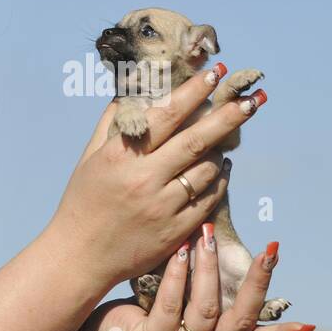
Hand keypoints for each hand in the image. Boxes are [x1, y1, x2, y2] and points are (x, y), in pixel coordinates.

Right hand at [46, 62, 266, 291]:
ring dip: (221, 149)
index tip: (214, 73)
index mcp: (120, 156)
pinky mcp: (175, 231)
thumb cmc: (83, 202)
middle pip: (196, 140)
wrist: (79, 257)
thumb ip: (112, 124)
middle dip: (228, 116)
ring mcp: (162, 207)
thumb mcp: (90, 158)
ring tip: (226, 137)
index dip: (193, 92)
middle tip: (251, 99)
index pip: (165, 116)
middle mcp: (143, 179)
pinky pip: (209, 199)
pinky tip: (221, 167)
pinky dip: (220, 180)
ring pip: (207, 169)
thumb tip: (132, 93)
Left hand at [82, 231, 313, 330]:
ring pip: (206, 312)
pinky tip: (180, 250)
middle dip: (256, 284)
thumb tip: (229, 241)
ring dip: (209, 271)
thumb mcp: (187, 304)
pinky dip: (178, 275)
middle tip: (269, 252)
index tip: (307, 324)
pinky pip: (171, 305)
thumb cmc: (151, 312)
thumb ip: (213, 289)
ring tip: (208, 237)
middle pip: (240, 321)